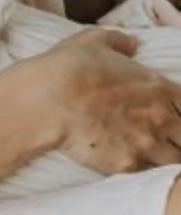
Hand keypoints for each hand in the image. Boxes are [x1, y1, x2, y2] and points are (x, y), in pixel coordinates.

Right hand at [36, 26, 180, 173]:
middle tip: (162, 135)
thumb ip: (120, 41)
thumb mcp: (94, 40)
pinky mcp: (128, 164)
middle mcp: (160, 117)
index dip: (180, 109)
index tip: (170, 112)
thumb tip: (132, 42)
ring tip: (149, 152)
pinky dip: (143, 170)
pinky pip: (147, 174)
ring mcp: (146, 143)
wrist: (48, 100)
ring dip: (166, 156)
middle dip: (177, 136)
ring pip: (175, 160)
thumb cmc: (70, 67)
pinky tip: (130, 162)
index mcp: (158, 87)